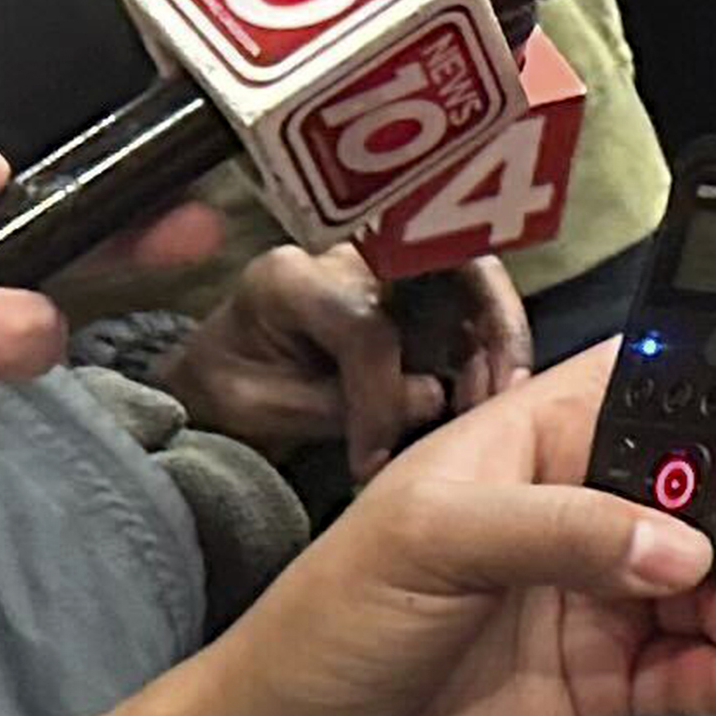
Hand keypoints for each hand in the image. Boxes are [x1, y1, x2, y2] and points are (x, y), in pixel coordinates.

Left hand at [47, 349, 715, 715]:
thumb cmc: (332, 621)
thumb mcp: (430, 543)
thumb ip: (562, 533)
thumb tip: (682, 549)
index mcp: (535, 441)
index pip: (654, 385)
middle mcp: (584, 513)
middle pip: (714, 484)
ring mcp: (603, 603)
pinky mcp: (610, 690)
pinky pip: (699, 673)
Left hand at [161, 243, 526, 480]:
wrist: (216, 381)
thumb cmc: (225, 395)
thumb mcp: (254, 410)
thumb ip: (332, 406)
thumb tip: (434, 395)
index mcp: (290, 279)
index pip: (364, 327)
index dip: (381, 396)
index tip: (373, 458)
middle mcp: (346, 257)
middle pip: (445, 260)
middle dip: (488, 322)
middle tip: (500, 393)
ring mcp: (385, 270)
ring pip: (471, 276)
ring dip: (498, 334)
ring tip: (500, 397)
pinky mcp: (411, 294)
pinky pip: (468, 306)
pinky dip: (489, 345)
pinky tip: (489, 393)